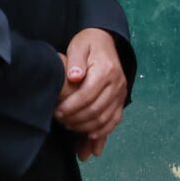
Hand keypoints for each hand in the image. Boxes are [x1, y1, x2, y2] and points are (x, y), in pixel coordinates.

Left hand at [56, 27, 126, 154]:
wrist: (106, 40)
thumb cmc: (88, 43)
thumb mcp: (79, 46)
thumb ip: (75, 61)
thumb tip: (74, 77)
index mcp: (106, 70)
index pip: (88, 95)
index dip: (71, 106)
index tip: (57, 112)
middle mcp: (117, 83)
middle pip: (96, 110)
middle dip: (76, 119)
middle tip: (61, 121)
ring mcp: (121, 93)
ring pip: (105, 119)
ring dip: (87, 128)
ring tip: (70, 128)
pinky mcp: (121, 100)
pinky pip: (115, 121)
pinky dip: (103, 132)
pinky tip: (90, 140)